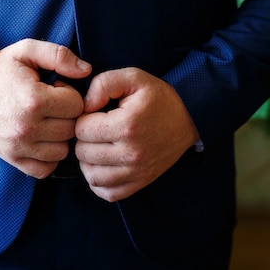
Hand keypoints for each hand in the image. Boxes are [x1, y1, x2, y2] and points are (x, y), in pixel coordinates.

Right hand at [0, 39, 91, 177]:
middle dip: (66, 114)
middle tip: (51, 103)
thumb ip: (59, 55)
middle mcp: (26, 127)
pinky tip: (42, 138)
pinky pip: (45, 169)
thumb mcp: (26, 50)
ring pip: (63, 150)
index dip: (70, 93)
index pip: (77, 105)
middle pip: (72, 128)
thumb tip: (86, 71)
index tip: (55, 87)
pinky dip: (48, 156)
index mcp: (33, 99)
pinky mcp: (12, 159)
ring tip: (46, 120)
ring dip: (60, 136)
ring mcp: (18, 147)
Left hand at [75, 67, 199, 201]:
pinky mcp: (140, 182)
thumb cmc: (158, 97)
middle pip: (83, 152)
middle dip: (84, 138)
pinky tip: (103, 164)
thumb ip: (103, 83)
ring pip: (91, 175)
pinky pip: (108, 192)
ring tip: (98, 145)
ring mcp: (136, 172)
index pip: (81, 129)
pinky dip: (99, 182)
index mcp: (126, 126)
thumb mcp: (133, 77)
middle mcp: (131, 153)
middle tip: (97, 128)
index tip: (96, 113)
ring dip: (88, 160)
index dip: (83, 118)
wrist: (188, 118)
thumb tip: (84, 105)